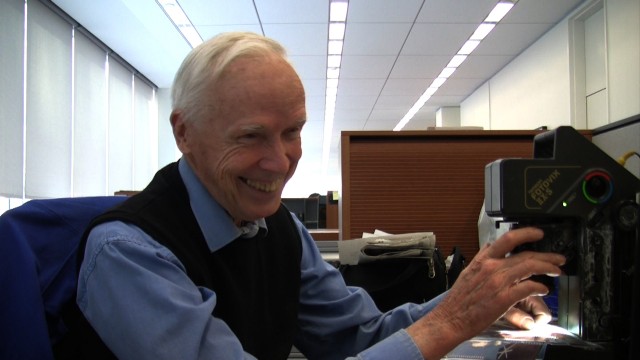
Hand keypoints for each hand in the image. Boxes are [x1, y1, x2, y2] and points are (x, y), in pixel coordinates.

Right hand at [406, 227, 564, 358]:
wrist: (451, 318)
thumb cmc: (459, 299)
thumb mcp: (468, 271)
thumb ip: (482, 258)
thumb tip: (490, 246)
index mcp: (483, 259)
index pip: (508, 239)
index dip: (527, 233)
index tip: (538, 233)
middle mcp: (492, 267)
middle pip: (525, 254)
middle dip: (546, 255)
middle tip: (558, 258)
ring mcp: (499, 282)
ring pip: (530, 267)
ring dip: (548, 268)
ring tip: (556, 271)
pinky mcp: (504, 298)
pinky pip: (528, 288)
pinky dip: (539, 287)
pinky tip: (543, 289)